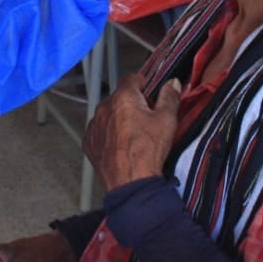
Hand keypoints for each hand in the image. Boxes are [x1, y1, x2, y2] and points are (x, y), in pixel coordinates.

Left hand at [82, 74, 181, 190]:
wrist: (130, 181)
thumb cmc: (147, 151)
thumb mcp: (166, 120)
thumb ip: (169, 97)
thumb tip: (172, 84)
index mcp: (123, 98)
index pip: (131, 79)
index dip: (142, 84)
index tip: (148, 91)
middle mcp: (104, 107)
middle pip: (119, 97)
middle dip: (132, 104)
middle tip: (146, 118)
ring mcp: (95, 125)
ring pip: (108, 114)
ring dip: (118, 119)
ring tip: (134, 135)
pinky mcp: (90, 141)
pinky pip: (99, 131)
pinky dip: (108, 134)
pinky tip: (121, 145)